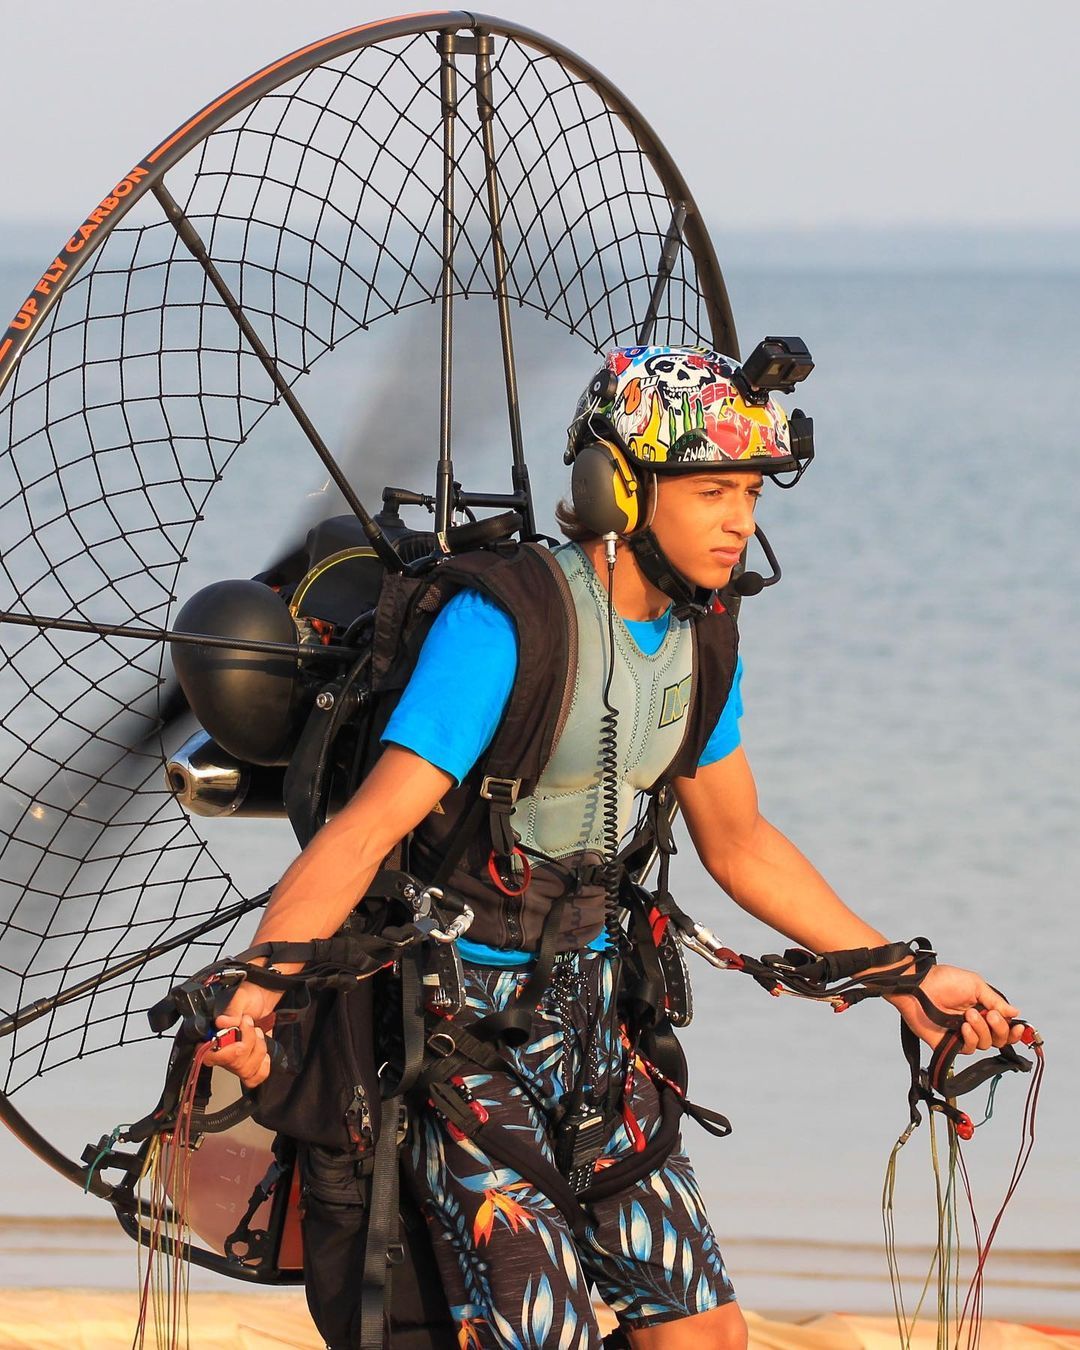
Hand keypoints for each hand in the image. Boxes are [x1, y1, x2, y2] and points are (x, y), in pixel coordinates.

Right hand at [207, 979, 282, 1089]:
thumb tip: (222, 1023)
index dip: (223, 1051)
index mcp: (212, 1036)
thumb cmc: (249, 996)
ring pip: (246, 1071)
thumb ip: (231, 1009)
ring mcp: (237, 1059)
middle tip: (248, 1025)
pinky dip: (263, 1064)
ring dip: (258, 1049)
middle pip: (232, 1065)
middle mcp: (222, 1052)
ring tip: (256, 1033)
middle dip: (247, 1042)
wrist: (265, 997)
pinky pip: (256, 1076)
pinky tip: (263, 1051)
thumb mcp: (240, 996)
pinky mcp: (252, 1063)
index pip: (208, 1057)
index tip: (234, 1034)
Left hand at [888, 963, 1024, 1054]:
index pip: (1004, 1027)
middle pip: (998, 1039)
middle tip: (990, 1016)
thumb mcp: (975, 985)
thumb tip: (1015, 1013)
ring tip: (969, 1015)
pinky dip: (969, 1039)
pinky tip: (963, 1027)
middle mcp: (974, 1024)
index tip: (1019, 1027)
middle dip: (998, 1029)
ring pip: (984, 1045)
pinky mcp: (948, 1043)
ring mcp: (961, 1034)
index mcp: (983, 1009)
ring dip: (981, 1031)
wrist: (919, 986)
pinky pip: (967, 1050)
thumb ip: (995, 1001)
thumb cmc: (944, 980)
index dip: (1013, 1031)